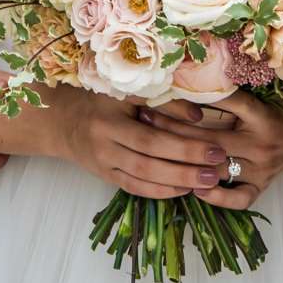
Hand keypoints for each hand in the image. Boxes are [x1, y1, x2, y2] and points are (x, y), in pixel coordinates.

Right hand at [51, 90, 236, 199]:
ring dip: (178, 180)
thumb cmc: (101, 100)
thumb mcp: (127, 91)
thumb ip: (161, 100)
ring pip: (143, 177)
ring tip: (208, 180)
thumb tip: (198, 114)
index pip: (151, 132)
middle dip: (186, 163)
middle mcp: (104, 140)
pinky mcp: (106, 176)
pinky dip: (160, 191)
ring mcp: (104, 161)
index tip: (214, 143)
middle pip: (149, 157)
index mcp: (111, 114)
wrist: (64, 121)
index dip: (183, 141)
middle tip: (218, 165)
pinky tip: (184, 189)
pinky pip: (135, 188)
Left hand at [139, 92, 282, 209]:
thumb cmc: (273, 114)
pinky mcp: (262, 189)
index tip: (156, 98)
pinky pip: (238, 199)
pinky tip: (194, 189)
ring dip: (185, 165)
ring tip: (156, 158)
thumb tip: (183, 81)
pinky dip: (216, 197)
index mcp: (258, 116)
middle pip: (208, 140)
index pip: (217, 107)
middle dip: (172, 132)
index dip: (185, 103)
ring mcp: (261, 170)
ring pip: (217, 170)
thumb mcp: (253, 99)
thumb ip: (224, 95)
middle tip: (144, 123)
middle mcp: (260, 144)